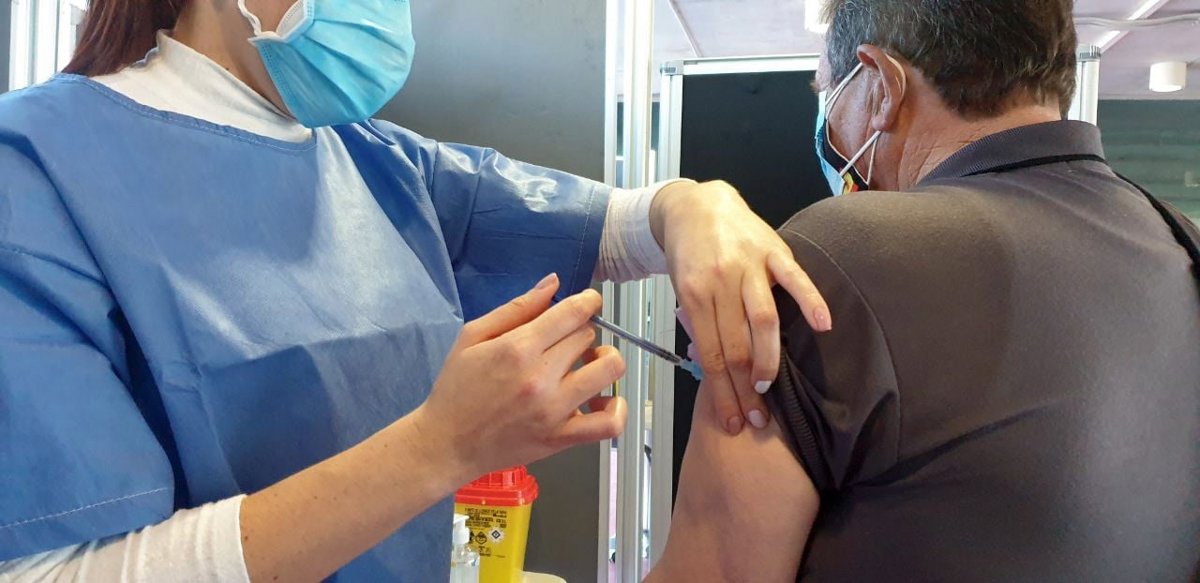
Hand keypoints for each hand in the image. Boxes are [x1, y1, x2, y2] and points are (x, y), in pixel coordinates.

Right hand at [413, 274, 627, 480]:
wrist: (447, 444)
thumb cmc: (456, 389)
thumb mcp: (473, 337)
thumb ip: (516, 308)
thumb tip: (553, 282)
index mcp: (517, 348)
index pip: (573, 313)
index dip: (588, 302)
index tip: (588, 303)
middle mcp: (540, 378)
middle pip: (588, 337)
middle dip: (581, 333)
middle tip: (565, 341)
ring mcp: (554, 410)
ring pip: (608, 370)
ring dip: (604, 360)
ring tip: (587, 364)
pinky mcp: (561, 438)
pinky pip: (608, 423)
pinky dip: (617, 408)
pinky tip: (603, 399)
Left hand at [651, 181, 831, 434]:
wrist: (696, 206)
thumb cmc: (689, 255)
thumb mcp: (680, 288)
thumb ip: (698, 321)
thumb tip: (714, 367)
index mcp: (694, 294)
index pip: (711, 354)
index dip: (723, 392)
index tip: (732, 421)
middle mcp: (721, 281)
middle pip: (736, 345)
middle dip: (745, 388)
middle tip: (756, 419)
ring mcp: (749, 265)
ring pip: (763, 320)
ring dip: (769, 358)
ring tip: (771, 388)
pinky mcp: (773, 249)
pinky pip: (795, 277)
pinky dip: (811, 300)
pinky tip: (824, 326)